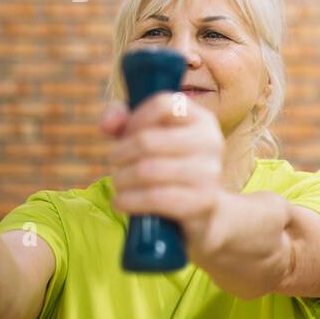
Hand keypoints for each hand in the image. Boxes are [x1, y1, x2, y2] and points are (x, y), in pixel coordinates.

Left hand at [102, 92, 226, 260]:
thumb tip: (107, 125)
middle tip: (117, 164)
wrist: (205, 213)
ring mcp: (210, 173)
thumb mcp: (151, 138)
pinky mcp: (203, 202)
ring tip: (119, 184)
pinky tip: (121, 202)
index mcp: (202, 119)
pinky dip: (129, 201)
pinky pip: (155, 198)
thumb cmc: (172, 167)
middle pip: (147, 140)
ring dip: (122, 179)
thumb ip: (124, 121)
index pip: (163, 105)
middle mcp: (212, 142)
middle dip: (121, 154)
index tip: (127, 135)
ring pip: (147, 171)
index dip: (135, 119)